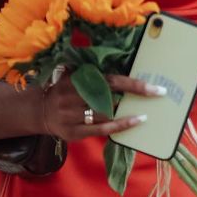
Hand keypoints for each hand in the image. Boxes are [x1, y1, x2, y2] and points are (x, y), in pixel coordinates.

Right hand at [40, 73, 162, 141]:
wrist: (38, 111)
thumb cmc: (64, 91)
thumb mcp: (74, 76)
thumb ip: (94, 73)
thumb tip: (125, 63)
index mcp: (76, 79)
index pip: (110, 80)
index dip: (133, 83)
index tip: (154, 87)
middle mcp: (73, 96)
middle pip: (110, 95)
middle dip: (135, 94)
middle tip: (158, 94)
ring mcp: (71, 115)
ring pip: (106, 113)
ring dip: (128, 112)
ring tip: (146, 110)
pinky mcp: (73, 132)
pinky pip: (102, 129)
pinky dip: (120, 126)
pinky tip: (136, 122)